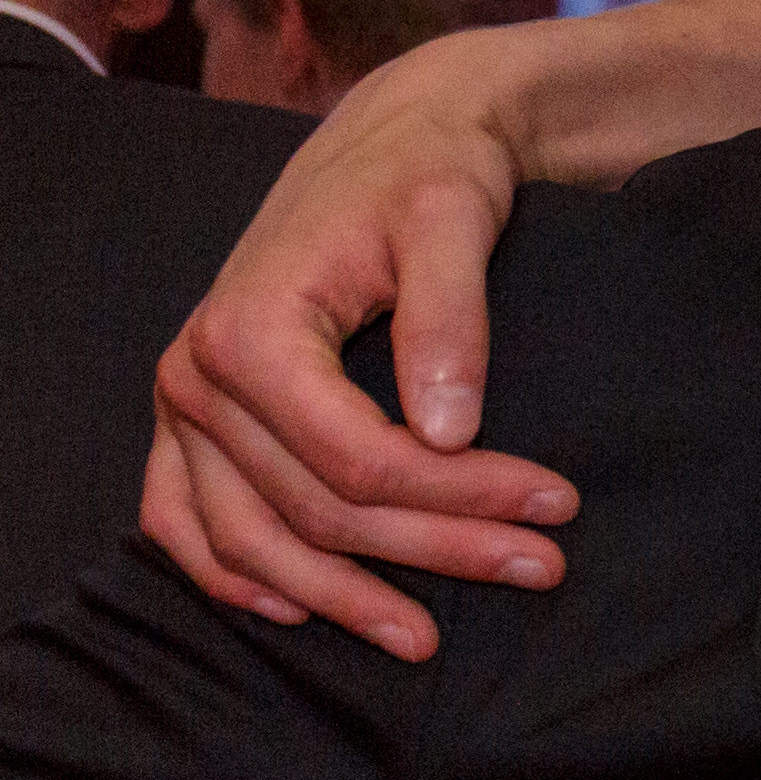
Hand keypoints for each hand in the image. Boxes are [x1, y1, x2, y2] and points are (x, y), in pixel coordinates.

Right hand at [143, 56, 574, 660]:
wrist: (391, 143)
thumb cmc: (427, 174)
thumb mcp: (453, 220)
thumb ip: (452, 318)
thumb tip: (449, 431)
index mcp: (250, 331)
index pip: (358, 459)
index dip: (462, 497)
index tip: (557, 505)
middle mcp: (196, 376)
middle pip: (318, 509)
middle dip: (434, 550)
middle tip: (543, 568)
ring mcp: (184, 405)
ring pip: (253, 538)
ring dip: (342, 597)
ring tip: (430, 636)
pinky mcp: (192, 420)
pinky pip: (185, 521)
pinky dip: (234, 575)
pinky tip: (299, 610)